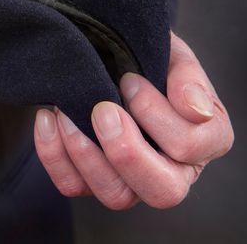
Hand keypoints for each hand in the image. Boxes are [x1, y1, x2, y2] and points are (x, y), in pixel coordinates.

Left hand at [34, 32, 232, 208]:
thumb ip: (188, 78)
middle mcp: (173, 171)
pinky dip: (53, 154)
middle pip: (163, 191)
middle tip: (101, 110)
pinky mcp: (91, 181)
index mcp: (204, 141)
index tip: (129, 79)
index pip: (190, 146)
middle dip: (126, 151)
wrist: (108, 57)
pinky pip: (72, 185)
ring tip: (67, 112)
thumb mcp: (173, 57)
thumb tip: (195, 109)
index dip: (155, 112)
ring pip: (116, 196)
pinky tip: (48, 118)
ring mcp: (131, 181)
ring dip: (85, 153)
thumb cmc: (147, 61)